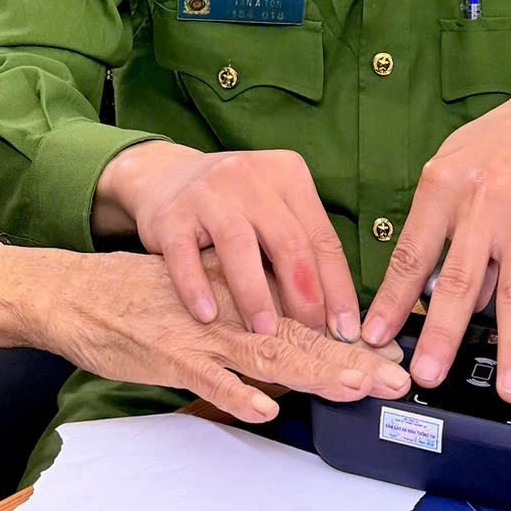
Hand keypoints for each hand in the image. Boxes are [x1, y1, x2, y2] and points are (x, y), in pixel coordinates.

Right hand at [0, 239, 408, 427]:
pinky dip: (235, 394)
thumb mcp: (200, 295)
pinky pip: (206, 378)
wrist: (73, 293)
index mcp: (237, 293)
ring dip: (312, 372)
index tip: (387, 359)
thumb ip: (243, 317)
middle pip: (297, 335)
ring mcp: (198, 332)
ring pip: (264, 353)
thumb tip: (292, 345)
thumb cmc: (137, 298)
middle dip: (349, 360)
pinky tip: (266, 408)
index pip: (303, 316)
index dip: (348, 340)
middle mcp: (226, 309)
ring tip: (354, 387)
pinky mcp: (166, 353)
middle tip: (392, 378)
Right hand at [94, 140, 360, 338]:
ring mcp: (207, 191)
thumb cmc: (234, 209)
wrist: (164, 178)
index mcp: (287, 174)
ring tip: (265, 333)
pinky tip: (208, 316)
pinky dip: (197, 287)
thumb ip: (302, 252)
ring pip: (239, 246)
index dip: (337, 288)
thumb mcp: (274, 213)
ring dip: (255, 295)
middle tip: (310, 337)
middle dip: (304, 296)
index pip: (322, 237)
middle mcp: (250, 176)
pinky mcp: (171, 214)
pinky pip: (184, 255)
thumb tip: (336, 317)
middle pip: (287, 241)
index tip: (346, 330)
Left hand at [361, 74, 510, 400]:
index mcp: (443, 185)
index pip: (411, 253)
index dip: (392, 300)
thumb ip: (442, 224)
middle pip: (459, 280)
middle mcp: (483, 202)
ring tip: (505, 388)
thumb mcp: (457, 165)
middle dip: (442, 334)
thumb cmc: (504, 144)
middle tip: (426, 374)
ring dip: (508, 347)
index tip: (374, 335)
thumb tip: (437, 293)